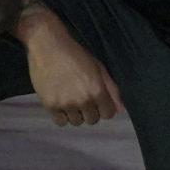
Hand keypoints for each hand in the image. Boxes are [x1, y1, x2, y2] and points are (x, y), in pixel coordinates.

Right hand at [19, 9, 123, 127]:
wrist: (48, 47)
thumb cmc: (76, 55)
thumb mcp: (99, 68)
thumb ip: (112, 90)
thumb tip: (120, 110)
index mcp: (97, 90)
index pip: (107, 114)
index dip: (105, 108)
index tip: (98, 101)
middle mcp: (82, 100)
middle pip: (92, 120)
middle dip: (91, 111)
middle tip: (83, 98)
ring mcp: (65, 104)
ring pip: (76, 122)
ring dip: (76, 114)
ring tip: (71, 99)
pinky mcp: (49, 105)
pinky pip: (61, 122)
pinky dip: (62, 116)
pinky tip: (62, 104)